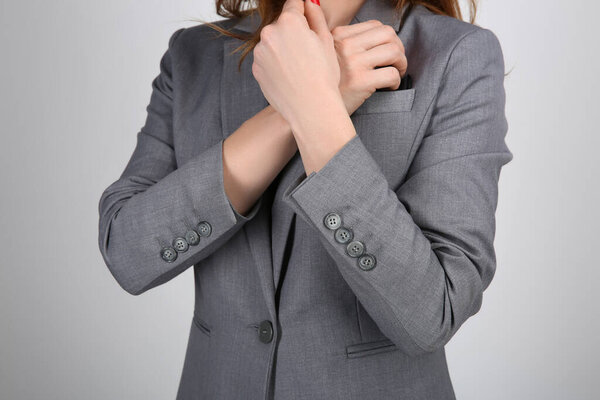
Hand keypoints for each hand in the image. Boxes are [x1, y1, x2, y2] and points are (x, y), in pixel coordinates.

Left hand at [251, 0, 341, 129]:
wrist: (310, 108)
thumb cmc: (323, 76)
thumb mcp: (326, 41)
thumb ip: (316, 16)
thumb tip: (308, 3)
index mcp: (289, 21)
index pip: (294, 3)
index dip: (303, 11)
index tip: (308, 19)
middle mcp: (270, 33)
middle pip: (282, 24)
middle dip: (292, 33)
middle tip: (308, 53)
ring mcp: (260, 52)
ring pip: (273, 43)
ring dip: (283, 49)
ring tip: (299, 68)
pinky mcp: (256, 69)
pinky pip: (267, 60)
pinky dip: (276, 64)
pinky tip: (289, 76)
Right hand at [331, 20, 407, 114]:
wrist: (315, 109)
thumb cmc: (326, 85)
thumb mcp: (327, 56)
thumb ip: (342, 43)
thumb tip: (372, 37)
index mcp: (337, 36)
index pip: (374, 25)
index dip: (387, 38)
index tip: (387, 51)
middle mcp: (344, 46)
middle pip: (388, 34)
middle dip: (399, 47)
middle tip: (397, 61)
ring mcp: (352, 63)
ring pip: (393, 51)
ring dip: (401, 63)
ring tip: (397, 72)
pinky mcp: (360, 82)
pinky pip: (391, 74)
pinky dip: (396, 81)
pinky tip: (389, 87)